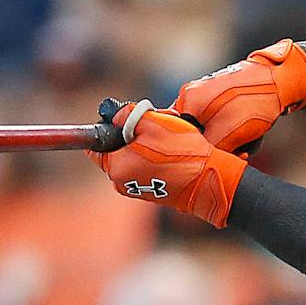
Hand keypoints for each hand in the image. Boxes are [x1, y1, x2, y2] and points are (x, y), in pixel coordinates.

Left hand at [91, 100, 245, 227]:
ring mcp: (138, 189)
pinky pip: (147, 168)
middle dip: (132, 134)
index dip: (108, 128)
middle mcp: (121, 183)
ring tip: (169, 137)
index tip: (124, 120)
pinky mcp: (154, 192)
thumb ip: (125, 114)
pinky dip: (156, 157)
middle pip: (117, 150)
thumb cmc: (181, 153)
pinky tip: (174, 151)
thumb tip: (111, 112)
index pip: (95, 146)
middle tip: (155, 125)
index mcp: (115, 167)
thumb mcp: (152, 122)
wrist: (209, 181)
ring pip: (133, 157)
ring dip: (147, 144)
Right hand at [171, 39, 305, 151]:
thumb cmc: (254, 101)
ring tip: (249, 141)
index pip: (175, 134)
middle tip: (237, 151)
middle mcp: (194, 98)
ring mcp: (210, 100)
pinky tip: (252, 135)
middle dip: (217, 149)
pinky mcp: (226, 103)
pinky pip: (226, 128)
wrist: (282, 79)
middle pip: (195, 137)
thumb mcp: (228, 131)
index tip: (208, 161)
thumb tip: (196, 163)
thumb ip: (206, 147)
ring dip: (233, 145)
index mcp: (187, 100)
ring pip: (213, 136)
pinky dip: (239, 136)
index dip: (191, 151)